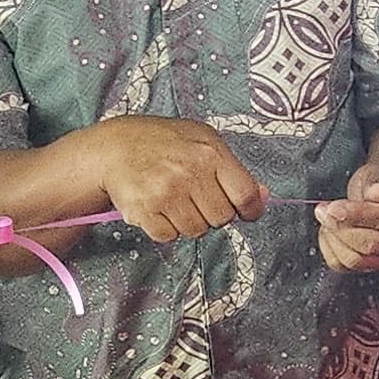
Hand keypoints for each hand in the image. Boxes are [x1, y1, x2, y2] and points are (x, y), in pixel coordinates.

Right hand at [88, 116, 267, 243]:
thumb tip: (264, 197)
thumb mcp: (204, 141)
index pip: (246, 195)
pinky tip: (159, 207)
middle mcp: (190, 173)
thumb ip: (234, 170)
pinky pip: (169, 236)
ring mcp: (166, 193)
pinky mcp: (144, 211)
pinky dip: (165, 228)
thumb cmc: (164, 142)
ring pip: (196, 230)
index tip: (247, 212)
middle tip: (197, 198)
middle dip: (213, 213)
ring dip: (189, 221)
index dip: (251, 209)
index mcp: (210, 153)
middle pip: (222, 218)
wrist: (115, 147)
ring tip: (175, 200)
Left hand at [315, 162, 378, 273]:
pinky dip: (329, 248)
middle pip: (369, 245)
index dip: (357, 215)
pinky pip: (342, 265)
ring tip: (327, 216)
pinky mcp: (367, 265)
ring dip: (334, 238)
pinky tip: (329, 230)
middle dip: (342, 227)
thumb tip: (378, 192)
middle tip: (325, 210)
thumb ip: (378, 183)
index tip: (335, 207)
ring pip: (354, 259)